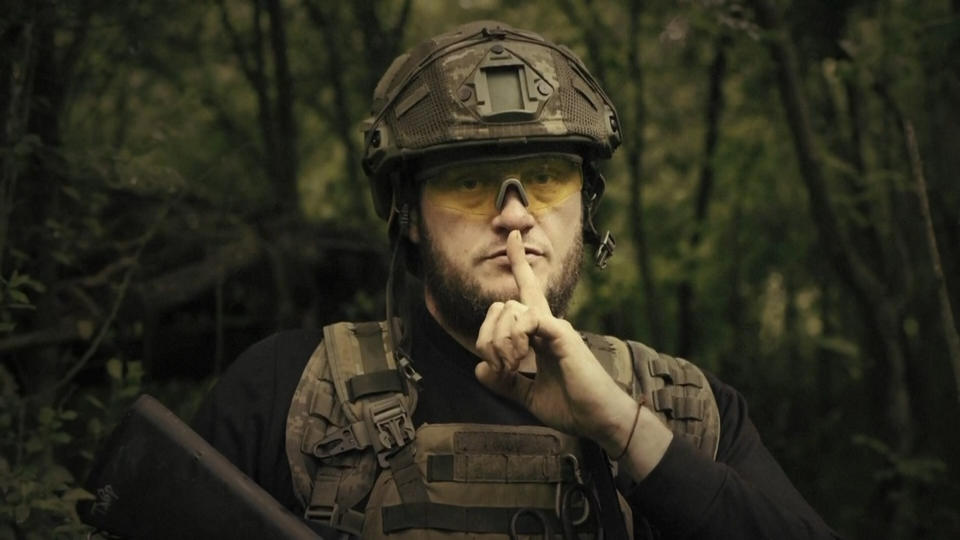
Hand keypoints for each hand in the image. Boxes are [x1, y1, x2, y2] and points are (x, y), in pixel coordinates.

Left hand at [474, 230, 637, 451]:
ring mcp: (556, 327)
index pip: (527, 291)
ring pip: (510, 311)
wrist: (600, 421)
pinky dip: (515, 340)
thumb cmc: (572, 408)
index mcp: (542, 334)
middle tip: (501, 369)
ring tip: (511, 369)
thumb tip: (479, 367)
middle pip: (502, 306)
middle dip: (488, 336)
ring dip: (500, 342)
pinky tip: (520, 362)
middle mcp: (549, 324)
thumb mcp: (528, 397)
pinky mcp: (562, 336)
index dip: (519, 263)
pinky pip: (528, 321)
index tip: (512, 236)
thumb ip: (504, 382)